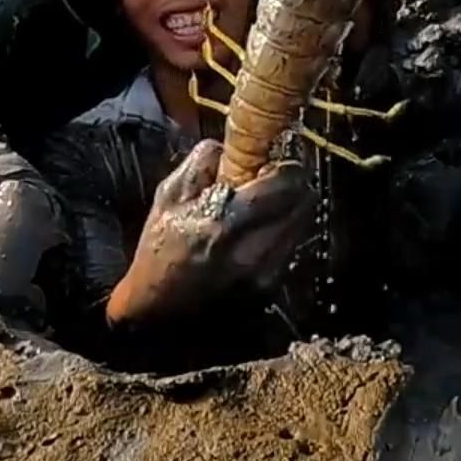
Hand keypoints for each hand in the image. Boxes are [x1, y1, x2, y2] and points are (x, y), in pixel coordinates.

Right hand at [105, 140, 315, 326]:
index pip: (286, 183)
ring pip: (302, 225)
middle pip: (305, 203)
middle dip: (294, 185)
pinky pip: (291, 249)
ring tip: (264, 208)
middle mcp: (253, 251)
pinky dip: (281, 234)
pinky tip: (257, 235)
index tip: (276, 157)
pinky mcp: (270, 290)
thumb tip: (228, 144)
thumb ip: (200, 164)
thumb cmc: (157, 253)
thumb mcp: (167, 198)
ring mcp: (266, 274)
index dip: (288, 163)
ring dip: (290, 210)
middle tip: (275, 179)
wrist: (155, 315)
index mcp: (225, 222)